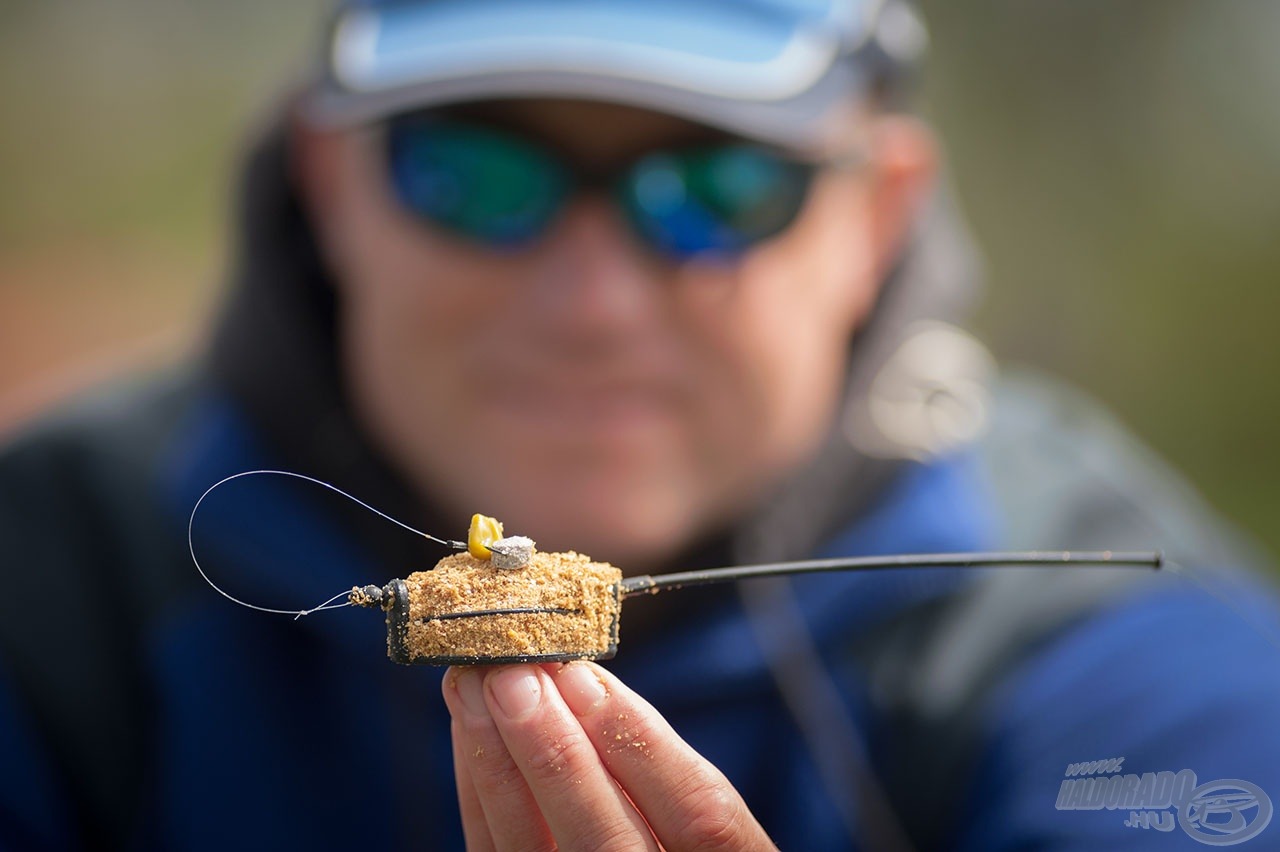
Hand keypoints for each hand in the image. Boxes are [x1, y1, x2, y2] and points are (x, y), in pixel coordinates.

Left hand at [443, 661, 776, 850]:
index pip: (702, 818)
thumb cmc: (674, 832)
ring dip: (496, 763)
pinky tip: (470, 733)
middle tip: (511, 676)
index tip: (585, 677)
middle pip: (607, 844)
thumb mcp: (701, 804)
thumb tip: (577, 681)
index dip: (641, 744)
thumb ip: (655, 756)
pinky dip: (480, 793)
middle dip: (553, 752)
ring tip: (472, 686)